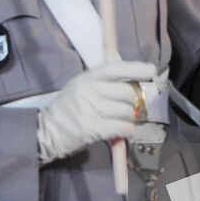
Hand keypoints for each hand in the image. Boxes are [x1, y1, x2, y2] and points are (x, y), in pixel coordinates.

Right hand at [36, 60, 156, 163]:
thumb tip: (131, 85)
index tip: (151, 70)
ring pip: (127, 111)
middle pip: (127, 93)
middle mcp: (92, 91)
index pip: (116, 69)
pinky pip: (122, 127)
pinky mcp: (94, 128)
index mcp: (88, 77)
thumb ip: (102, 84)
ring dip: (131, 118)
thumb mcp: (80, 87)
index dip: (136, 68)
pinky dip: (128, 131)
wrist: (47, 130)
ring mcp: (93, 110)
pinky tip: (125, 132)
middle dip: (135, 102)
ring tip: (124, 121)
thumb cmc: (68, 107)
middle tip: (132, 108)